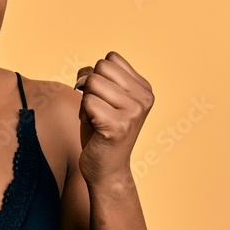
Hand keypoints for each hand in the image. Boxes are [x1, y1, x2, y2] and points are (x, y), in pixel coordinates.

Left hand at [74, 52, 153, 186]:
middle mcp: (144, 99)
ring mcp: (133, 112)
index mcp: (145, 89)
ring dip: (86, 102)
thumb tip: (84, 74)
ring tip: (97, 120)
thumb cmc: (102, 132)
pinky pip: (87, 101)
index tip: (104, 99)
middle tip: (98, 111)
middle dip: (90, 88)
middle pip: (100, 68)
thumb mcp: (106, 99)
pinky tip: (95, 129)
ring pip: (92, 83)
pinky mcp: (118, 125)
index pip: (111, 59)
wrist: (108, 170)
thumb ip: (100, 78)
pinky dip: (84, 114)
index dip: (97, 76)